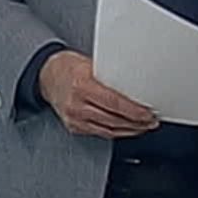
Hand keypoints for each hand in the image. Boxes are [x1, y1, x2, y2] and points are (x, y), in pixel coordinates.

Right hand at [38, 50, 159, 138]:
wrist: (46, 75)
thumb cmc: (68, 66)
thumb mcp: (90, 64)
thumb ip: (110, 76)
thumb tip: (136, 85)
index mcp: (82, 85)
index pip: (115, 103)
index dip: (135, 111)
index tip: (149, 113)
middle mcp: (76, 104)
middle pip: (114, 119)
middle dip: (137, 122)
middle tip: (151, 120)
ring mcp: (74, 118)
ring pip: (109, 130)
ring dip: (130, 130)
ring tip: (143, 126)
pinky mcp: (74, 127)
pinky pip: (100, 133)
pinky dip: (116, 132)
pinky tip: (126, 129)